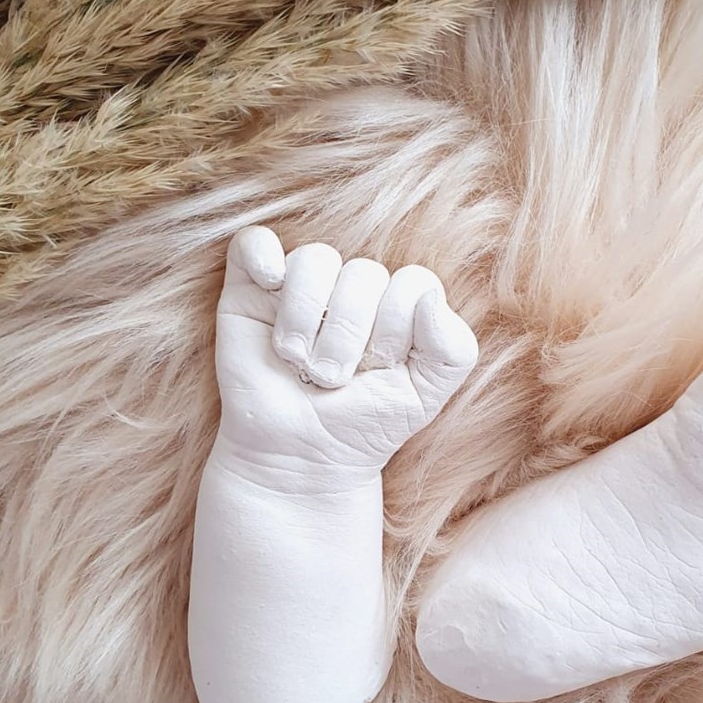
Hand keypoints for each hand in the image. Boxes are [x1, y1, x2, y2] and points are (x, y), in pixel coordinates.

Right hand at [212, 227, 477, 477]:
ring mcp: (301, 286)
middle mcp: (351, 290)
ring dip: (307, 316)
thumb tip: (428, 298)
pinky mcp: (250, 290)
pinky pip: (254, 243)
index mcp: (397, 307)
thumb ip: (453, 348)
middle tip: (331, 379)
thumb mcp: (425, 397)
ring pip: (316, 259)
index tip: (379, 369)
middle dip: (349, 335)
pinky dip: (262, 255)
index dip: (398, 327)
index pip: (413, 283)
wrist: (298, 459)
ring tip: (297, 361)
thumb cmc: (363, 426)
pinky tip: (270, 283)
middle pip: (365, 273)